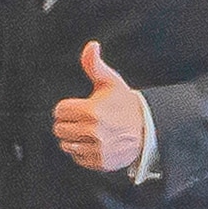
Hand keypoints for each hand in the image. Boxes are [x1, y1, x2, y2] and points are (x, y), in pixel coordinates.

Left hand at [51, 41, 145, 174]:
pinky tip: (93, 142)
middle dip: (68, 122)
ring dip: (73, 138)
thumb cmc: (126, 104)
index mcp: (92, 111)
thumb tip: (91, 46)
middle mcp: (93, 131)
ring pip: (66, 145)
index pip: (60, 111)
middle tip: (81, 119)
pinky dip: (82, 152)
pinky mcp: (99, 162)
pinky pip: (77, 158)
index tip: (77, 107)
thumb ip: (94, 65)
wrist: (148, 127)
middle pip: (60, 129)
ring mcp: (96, 149)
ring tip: (88, 130)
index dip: (67, 107)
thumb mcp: (110, 82)